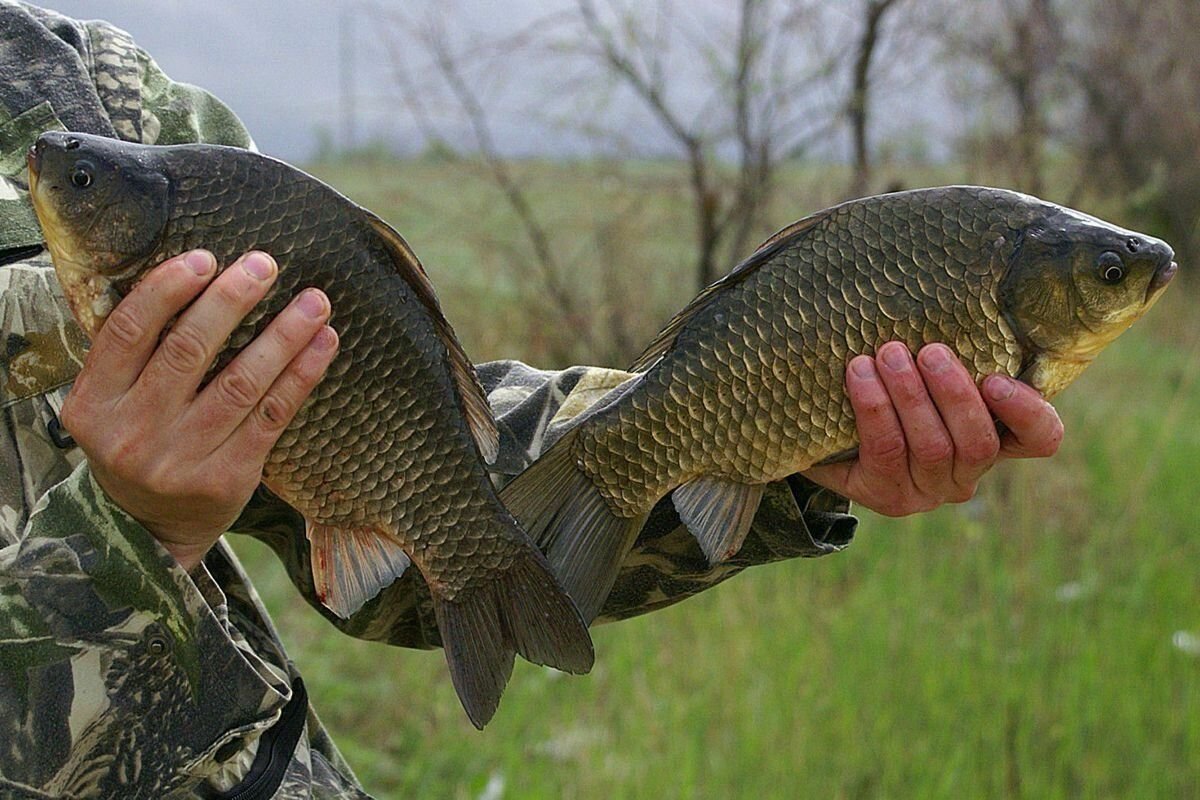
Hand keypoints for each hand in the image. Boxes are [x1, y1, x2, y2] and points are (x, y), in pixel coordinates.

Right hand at [60, 250, 338, 569]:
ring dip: (283, 335)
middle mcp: (135, 432)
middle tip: (265, 264)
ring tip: (314, 301)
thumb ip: (136, 355)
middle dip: (232, 301)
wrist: (148, 530)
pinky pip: (273, 415)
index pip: (128, 331)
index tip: (204, 258)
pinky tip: (324, 343)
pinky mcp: (230, 477)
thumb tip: (196, 277)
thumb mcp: (112, 404)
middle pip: (188, 351)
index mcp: (96, 404)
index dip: (166, 289)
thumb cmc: (137, 444)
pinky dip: (302, 374)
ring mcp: (183, 458)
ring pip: (241, 382)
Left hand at [801, 341, 1062, 516]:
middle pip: (978, 442)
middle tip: (930, 351)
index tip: (995, 378)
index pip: (1039, 438)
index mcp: (995, 438)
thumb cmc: (892, 384)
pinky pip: (885, 452)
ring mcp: (929, 489)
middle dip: (953, 393)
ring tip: (887, 354)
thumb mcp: (926, 366)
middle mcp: (967, 471)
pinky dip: (873, 409)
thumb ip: (950, 347)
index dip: (1026, 412)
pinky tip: (859, 376)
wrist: (831, 430)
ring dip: (909, 396)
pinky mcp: (888, 495)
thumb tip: (962, 285)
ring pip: (932, 447)